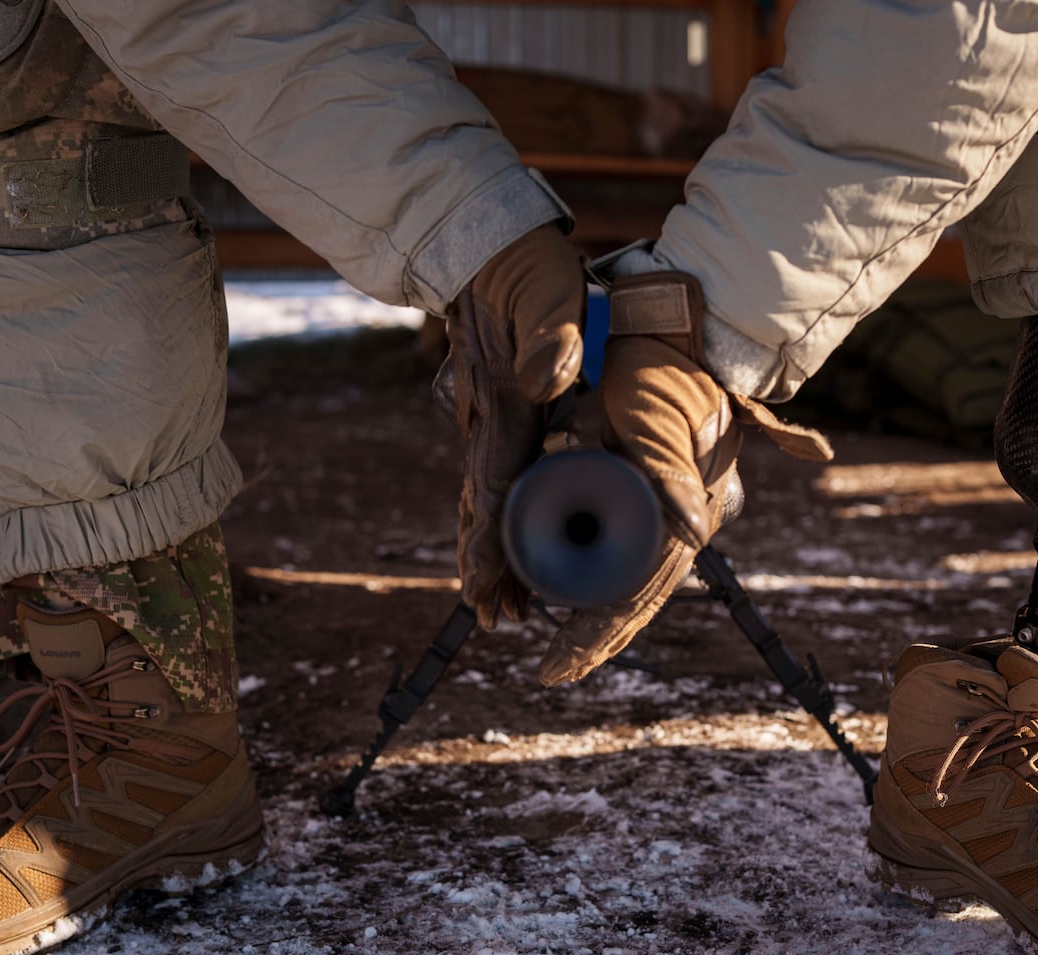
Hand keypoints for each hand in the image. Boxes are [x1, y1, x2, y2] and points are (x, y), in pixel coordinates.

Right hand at [447, 225, 585, 627]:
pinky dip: (491, 521)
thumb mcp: (549, 293)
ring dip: (488, 553)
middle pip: (485, 507)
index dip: (493, 540)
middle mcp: (487, 420)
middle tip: (496, 620)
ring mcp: (484, 420)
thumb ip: (552, 334)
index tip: (487, 588)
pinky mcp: (492, 416)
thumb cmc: (528, 272)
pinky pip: (490, 480)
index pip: (498, 484)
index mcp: (507, 402)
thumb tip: (551, 378)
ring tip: (499, 607)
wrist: (486, 251)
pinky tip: (497, 549)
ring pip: (484, 500)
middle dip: (487, 566)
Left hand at [539, 272, 830, 684]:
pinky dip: (598, 583)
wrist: (677, 329)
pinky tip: (575, 597)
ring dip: (596, 620)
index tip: (559, 663)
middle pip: (632, 600)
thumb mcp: (656, 414)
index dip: (595, 633)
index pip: (635, 594)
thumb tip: (694, 534)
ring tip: (562, 654)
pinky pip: (623, 553)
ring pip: (628, 582)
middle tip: (553, 672)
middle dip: (592, 640)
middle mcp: (675, 520)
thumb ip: (667, 466)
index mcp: (679, 513)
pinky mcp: (646, 491)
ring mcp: (664, 509)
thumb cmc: (662, 367)